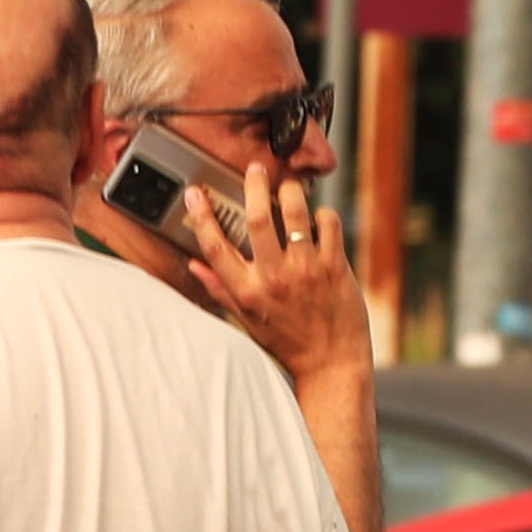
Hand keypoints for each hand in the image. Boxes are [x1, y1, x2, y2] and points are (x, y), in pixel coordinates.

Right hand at [187, 165, 368, 384]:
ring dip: (290, 192)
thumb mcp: (246, 319)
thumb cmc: (286, 342)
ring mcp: (306, 270)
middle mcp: (273, 277)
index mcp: (246, 291)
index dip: (202, 216)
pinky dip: (322, 214)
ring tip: (289, 186)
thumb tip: (195, 265)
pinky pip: (328, 224)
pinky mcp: (335, 266)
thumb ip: (221, 288)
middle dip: (253, 187)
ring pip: (295, 213)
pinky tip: (317, 218)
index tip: (195, 193)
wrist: (331, 361)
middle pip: (256, 219)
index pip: (215, 246)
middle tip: (254, 170)